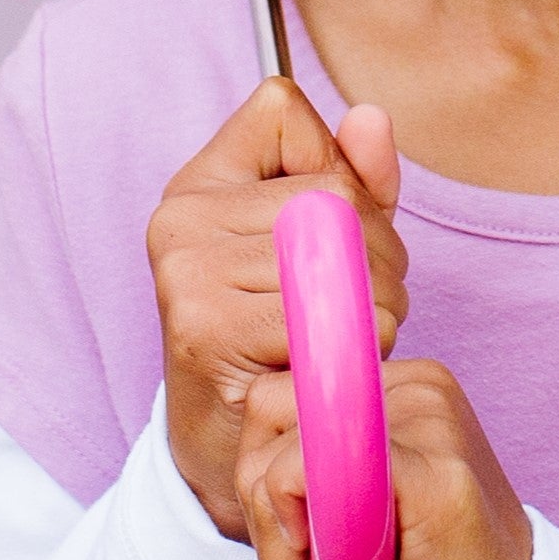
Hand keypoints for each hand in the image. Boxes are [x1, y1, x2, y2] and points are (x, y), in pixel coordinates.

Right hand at [148, 81, 405, 538]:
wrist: (233, 447)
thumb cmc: (282, 334)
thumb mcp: (321, 243)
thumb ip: (354, 178)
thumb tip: (373, 119)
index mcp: (199, 181)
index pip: (285, 111)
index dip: (335, 166)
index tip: (327, 229)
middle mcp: (181, 217)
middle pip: (332, 189)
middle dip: (377, 251)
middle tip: (357, 306)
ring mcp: (187, 270)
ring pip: (341, 253)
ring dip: (374, 306)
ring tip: (341, 338)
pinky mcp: (207, 327)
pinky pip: (328, 316)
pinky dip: (352, 348)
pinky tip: (322, 368)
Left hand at [239, 358, 533, 559]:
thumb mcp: (361, 507)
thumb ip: (313, 462)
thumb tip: (252, 455)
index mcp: (402, 382)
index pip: (273, 396)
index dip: (260, 478)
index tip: (298, 545)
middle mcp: (419, 385)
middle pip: (263, 416)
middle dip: (262, 513)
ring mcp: (432, 425)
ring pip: (279, 461)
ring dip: (282, 555)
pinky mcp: (434, 477)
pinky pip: (312, 484)